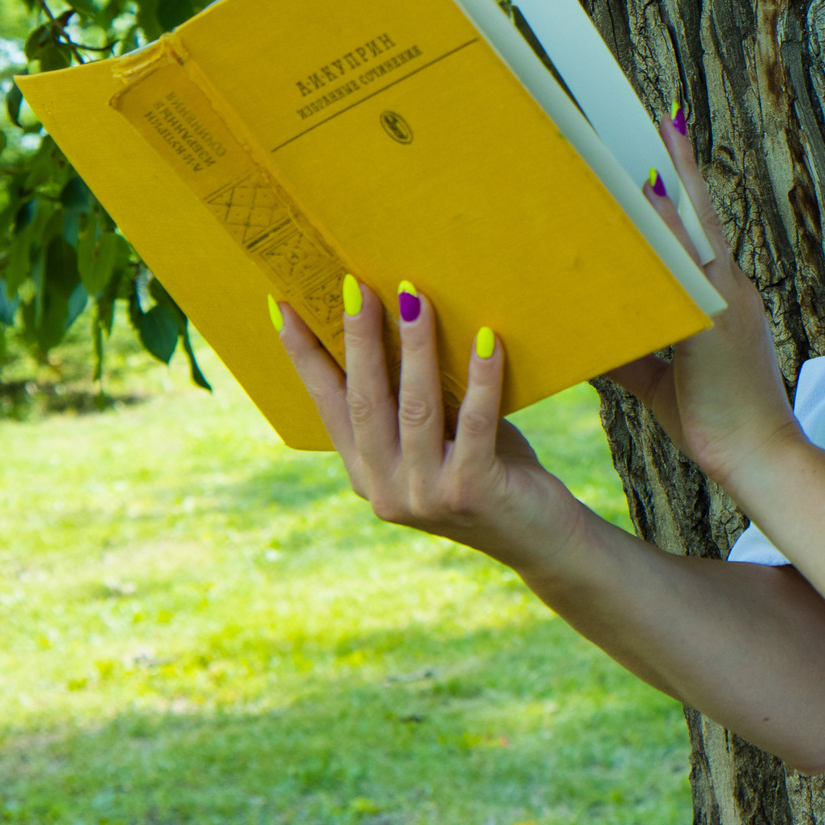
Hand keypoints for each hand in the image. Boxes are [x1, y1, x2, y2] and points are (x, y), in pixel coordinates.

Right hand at [275, 273, 590, 577]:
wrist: (541, 539)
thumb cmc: (493, 471)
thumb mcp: (443, 438)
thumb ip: (420, 399)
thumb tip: (410, 313)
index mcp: (368, 474)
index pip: (328, 406)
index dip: (305, 357)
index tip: (284, 307)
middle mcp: (386, 489)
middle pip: (364, 400)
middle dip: (358, 339)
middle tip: (355, 286)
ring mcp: (426, 494)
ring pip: (414, 407)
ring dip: (415, 347)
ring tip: (414, 297)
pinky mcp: (471, 492)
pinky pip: (474, 422)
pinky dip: (480, 379)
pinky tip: (488, 340)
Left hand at [603, 109, 805, 492]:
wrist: (761, 457)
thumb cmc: (717, 422)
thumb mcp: (663, 384)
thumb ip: (632, 356)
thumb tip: (593, 343)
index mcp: (720, 301)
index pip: (700, 235)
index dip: (684, 195)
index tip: (663, 156)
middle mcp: (728, 290)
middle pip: (704, 215)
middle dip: (685, 166)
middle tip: (666, 119)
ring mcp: (726, 302)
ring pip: (697, 230)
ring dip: (676, 181)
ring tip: (657, 137)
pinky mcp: (717, 321)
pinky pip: (688, 265)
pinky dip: (670, 229)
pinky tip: (651, 196)